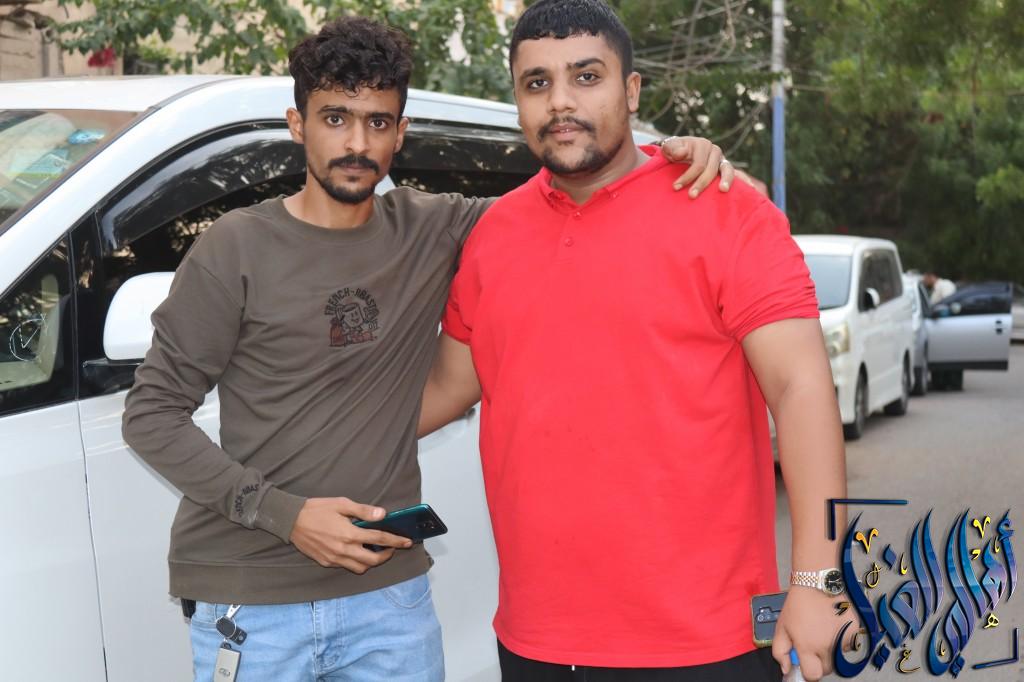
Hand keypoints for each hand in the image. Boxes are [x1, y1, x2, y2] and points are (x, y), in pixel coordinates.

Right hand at [290, 497, 411, 573]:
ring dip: (371, 561)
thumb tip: (383, 514)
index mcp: (349, 534)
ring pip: (360, 568)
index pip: (379, 539)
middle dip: (386, 555)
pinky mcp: (326, 562)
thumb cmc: (316, 509)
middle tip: (391, 548)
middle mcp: (343, 549)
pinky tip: (356, 551)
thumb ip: (363, 511)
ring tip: (374, 551)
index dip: (396, 541)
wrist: (290, 520)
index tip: (407, 542)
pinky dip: (355, 562)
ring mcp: (334, 558)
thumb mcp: (342, 504)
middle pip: (373, 560)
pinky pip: (345, 566)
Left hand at [659, 136, 733, 196]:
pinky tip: (728, 191)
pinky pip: (731, 174)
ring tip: (723, 190)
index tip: (675, 187)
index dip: (687, 177)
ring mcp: (721, 159)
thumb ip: (673, 148)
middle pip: (711, 169)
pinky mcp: (724, 168)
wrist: (681, 151)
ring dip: (725, 180)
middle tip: (691, 196)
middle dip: (701, 184)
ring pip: (727, 170)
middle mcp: (714, 151)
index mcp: (702, 144)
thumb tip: (683, 153)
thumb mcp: (669, 146)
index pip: (698, 164)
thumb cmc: (674, 150)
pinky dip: (731, 181)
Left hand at [772, 587, 858, 680]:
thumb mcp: (781, 627)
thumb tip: (787, 669)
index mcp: (808, 646)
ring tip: (823, 632)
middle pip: (827, 669)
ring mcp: (844, 639)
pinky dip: (842, 640)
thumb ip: (780, 651)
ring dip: (832, 651)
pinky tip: (832, 625)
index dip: (808, 672)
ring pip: (839, 657)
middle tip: (813, 645)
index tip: (806, 664)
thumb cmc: (798, 604)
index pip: (813, 675)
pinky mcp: (855, 631)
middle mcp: (828, 646)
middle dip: (819, 662)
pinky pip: (849, 644)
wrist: (816, 583)